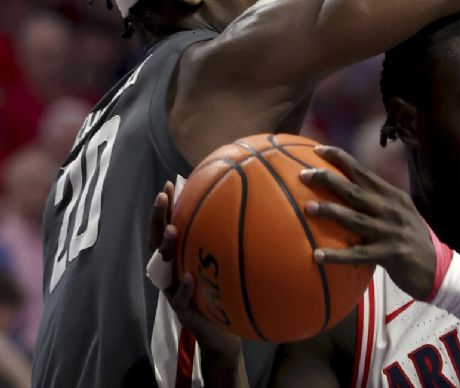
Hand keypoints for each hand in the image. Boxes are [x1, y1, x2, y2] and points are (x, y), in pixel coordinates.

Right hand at [148, 182, 242, 359]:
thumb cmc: (222, 294)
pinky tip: (188, 276)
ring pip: (164, 267)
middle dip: (158, 218)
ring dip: (166, 247)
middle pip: (157, 242)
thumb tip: (244, 210)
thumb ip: (223, 244)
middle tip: (161, 197)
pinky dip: (183, 287)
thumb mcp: (222, 266)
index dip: (165, 209)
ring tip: (172, 230)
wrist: (222, 334)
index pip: (166, 228)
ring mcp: (173, 291)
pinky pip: (180, 299)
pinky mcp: (183, 311)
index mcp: (179, 259)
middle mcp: (171, 271)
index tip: (169, 185)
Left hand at [300, 146, 435, 299]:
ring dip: (330, 212)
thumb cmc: (411, 240)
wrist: (439, 269)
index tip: (316, 150)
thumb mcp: (400, 213)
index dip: (340, 159)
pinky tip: (317, 256)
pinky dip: (337, 256)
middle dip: (328, 179)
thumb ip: (379, 202)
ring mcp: (391, 231)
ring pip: (355, 219)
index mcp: (392, 196)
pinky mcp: (391, 255)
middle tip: (303, 174)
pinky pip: (358, 255)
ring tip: (307, 208)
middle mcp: (391, 209)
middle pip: (355, 190)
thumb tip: (346, 191)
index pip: (363, 172)